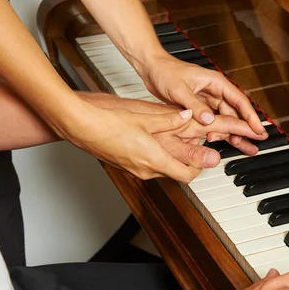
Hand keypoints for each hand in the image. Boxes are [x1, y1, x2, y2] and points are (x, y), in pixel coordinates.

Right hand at [76, 93, 267, 182]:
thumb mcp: (145, 117)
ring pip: (164, 169)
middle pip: (178, 174)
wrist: (79, 125)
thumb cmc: (107, 121)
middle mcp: (145, 169)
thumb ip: (170, 119)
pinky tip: (159, 142)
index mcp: (153, 159)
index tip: (209, 156)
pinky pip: (150, 166)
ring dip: (175, 159)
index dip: (202, 166)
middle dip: (191, 162)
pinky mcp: (126, 165)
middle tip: (201, 148)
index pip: (188, 174)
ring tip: (183, 142)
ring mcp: (134, 169)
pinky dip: (160, 157)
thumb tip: (188, 115)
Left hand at [138, 52, 265, 154]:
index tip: (258, 130)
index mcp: (216, 82)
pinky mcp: (199, 107)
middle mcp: (215, 91)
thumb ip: (195, 106)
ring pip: (225, 119)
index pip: (239, 101)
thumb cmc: (165, 71)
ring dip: (230, 133)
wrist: (151, 68)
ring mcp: (208, 100)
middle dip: (244, 129)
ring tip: (241, 147)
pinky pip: (212, 121)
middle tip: (253, 145)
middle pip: (235, 113)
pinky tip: (220, 141)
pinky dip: (217, 131)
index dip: (251, 117)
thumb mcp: (180, 90)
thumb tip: (209, 120)